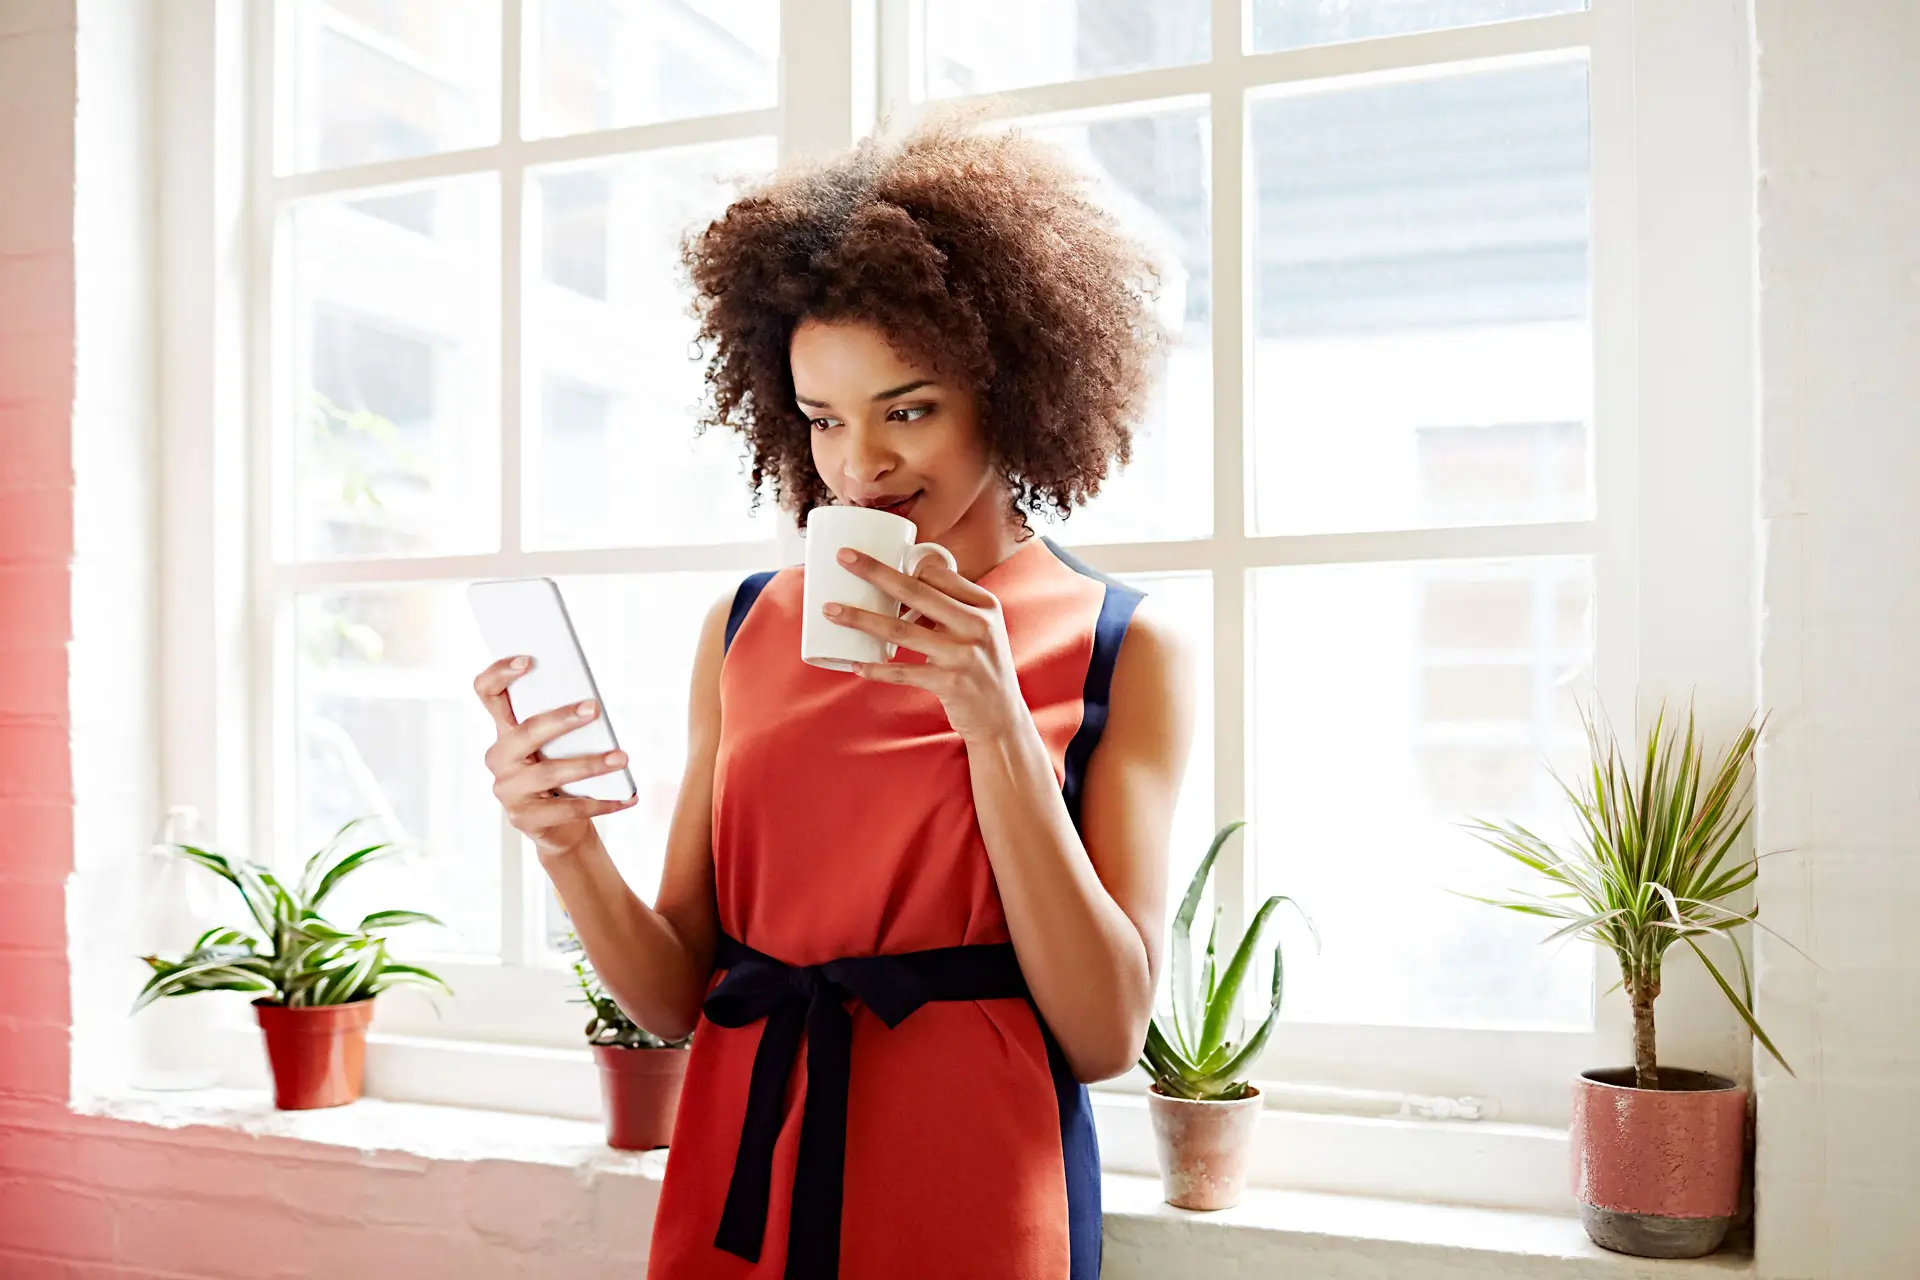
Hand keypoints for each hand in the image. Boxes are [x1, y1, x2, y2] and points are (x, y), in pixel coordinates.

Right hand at [473, 657, 636, 856]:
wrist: (559, 826)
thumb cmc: (562, 773)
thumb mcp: (560, 746)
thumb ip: (564, 725)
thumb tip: (593, 704)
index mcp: (505, 730)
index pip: (487, 693)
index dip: (500, 673)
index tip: (528, 660)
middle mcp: (499, 758)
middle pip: (525, 732)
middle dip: (561, 719)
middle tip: (594, 708)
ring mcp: (508, 790)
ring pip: (549, 772)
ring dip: (590, 764)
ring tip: (621, 758)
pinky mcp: (524, 819)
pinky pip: (568, 808)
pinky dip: (603, 802)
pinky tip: (628, 797)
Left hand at [824, 548, 1028, 741]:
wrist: (1001, 717)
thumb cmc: (981, 667)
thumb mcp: (979, 630)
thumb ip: (949, 608)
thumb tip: (900, 586)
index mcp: (984, 604)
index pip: (938, 574)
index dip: (905, 566)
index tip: (875, 564)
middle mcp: (977, 625)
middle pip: (915, 591)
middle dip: (874, 571)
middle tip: (843, 557)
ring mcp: (964, 655)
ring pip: (900, 629)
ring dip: (860, 618)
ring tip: (831, 611)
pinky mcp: (950, 683)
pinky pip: (903, 672)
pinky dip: (876, 668)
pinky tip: (856, 664)